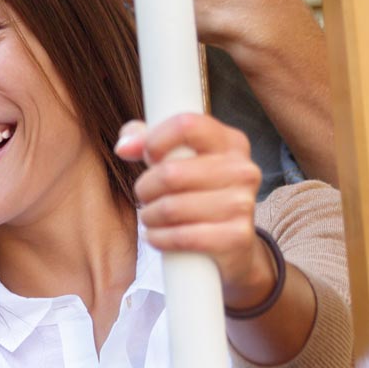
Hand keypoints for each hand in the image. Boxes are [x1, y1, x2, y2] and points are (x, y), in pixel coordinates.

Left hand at [117, 114, 273, 308]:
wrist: (230, 242)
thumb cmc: (195, 191)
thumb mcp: (175, 158)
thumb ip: (145, 139)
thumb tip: (124, 146)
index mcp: (230, 142)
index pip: (186, 125)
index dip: (155, 141)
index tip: (149, 157)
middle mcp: (244, 169)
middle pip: (170, 173)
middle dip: (144, 188)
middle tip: (144, 196)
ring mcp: (244, 204)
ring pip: (171, 208)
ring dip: (149, 216)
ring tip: (151, 217)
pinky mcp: (238, 237)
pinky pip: (182, 237)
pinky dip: (159, 239)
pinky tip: (157, 236)